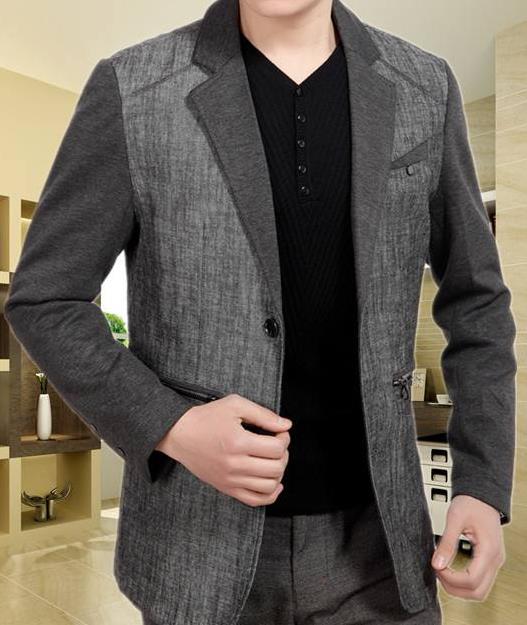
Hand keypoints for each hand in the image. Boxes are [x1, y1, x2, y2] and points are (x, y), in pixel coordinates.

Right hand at [156, 393, 291, 506]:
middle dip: (284, 454)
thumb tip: (286, 425)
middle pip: (276, 468)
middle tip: (277, 444)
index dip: (284, 438)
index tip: (280, 432)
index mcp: (238, 442)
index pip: (277, 448)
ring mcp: (230, 479)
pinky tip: (273, 482)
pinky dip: (270, 494)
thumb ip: (263, 414)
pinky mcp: (226, 488)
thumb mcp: (235, 405)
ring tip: (272, 460)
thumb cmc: (206, 418)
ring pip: (269, 486)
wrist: (180, 434)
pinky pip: (255, 500)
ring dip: (278, 472)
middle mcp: (235, 465)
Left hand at [431, 494, 505, 600]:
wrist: (482, 495)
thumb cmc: (471, 503)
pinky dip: (464, 582)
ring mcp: (494, 562)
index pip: (471, 581)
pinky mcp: (490, 561)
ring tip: (442, 571)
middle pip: (477, 592)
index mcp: (488, 550)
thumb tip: (436, 563)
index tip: (436, 568)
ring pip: (479, 591)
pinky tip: (450, 571)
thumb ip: (446, 542)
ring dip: (459, 588)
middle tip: (437, 572)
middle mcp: (495, 560)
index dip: (451, 579)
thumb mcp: (454, 519)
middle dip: (454, 587)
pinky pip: (480, 581)